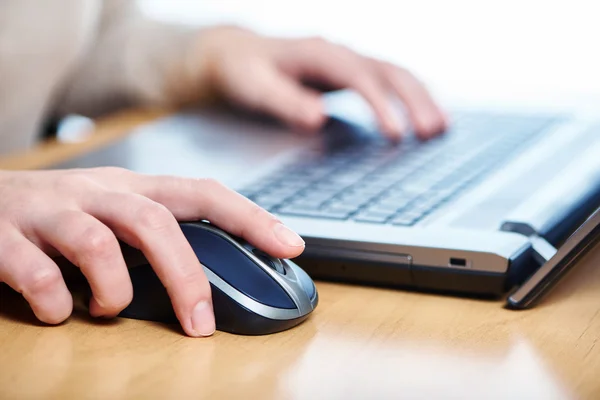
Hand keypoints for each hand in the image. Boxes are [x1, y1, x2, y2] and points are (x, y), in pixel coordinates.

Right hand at [0, 168, 304, 336]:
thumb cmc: (60, 213)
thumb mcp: (115, 212)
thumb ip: (156, 236)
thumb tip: (210, 277)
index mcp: (131, 188)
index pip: (202, 192)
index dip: (250, 216)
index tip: (290, 245)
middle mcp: (96, 193)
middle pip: (155, 222)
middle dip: (185, 277)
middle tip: (200, 324)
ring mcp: (51, 212)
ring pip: (98, 245)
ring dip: (115, 292)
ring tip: (110, 309)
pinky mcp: (5, 237)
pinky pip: (39, 274)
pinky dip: (57, 305)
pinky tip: (59, 313)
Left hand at [177, 26, 447, 139]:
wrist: (237, 55)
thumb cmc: (244, 71)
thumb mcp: (255, 87)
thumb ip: (284, 102)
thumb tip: (318, 120)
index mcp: (318, 53)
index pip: (359, 78)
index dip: (381, 105)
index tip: (396, 134)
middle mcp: (339, 53)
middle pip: (388, 71)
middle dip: (414, 100)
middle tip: (432, 132)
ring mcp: (347, 62)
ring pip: (395, 74)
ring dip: (420, 99)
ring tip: (440, 128)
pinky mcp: (349, 75)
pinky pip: (388, 83)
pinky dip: (410, 99)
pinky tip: (423, 117)